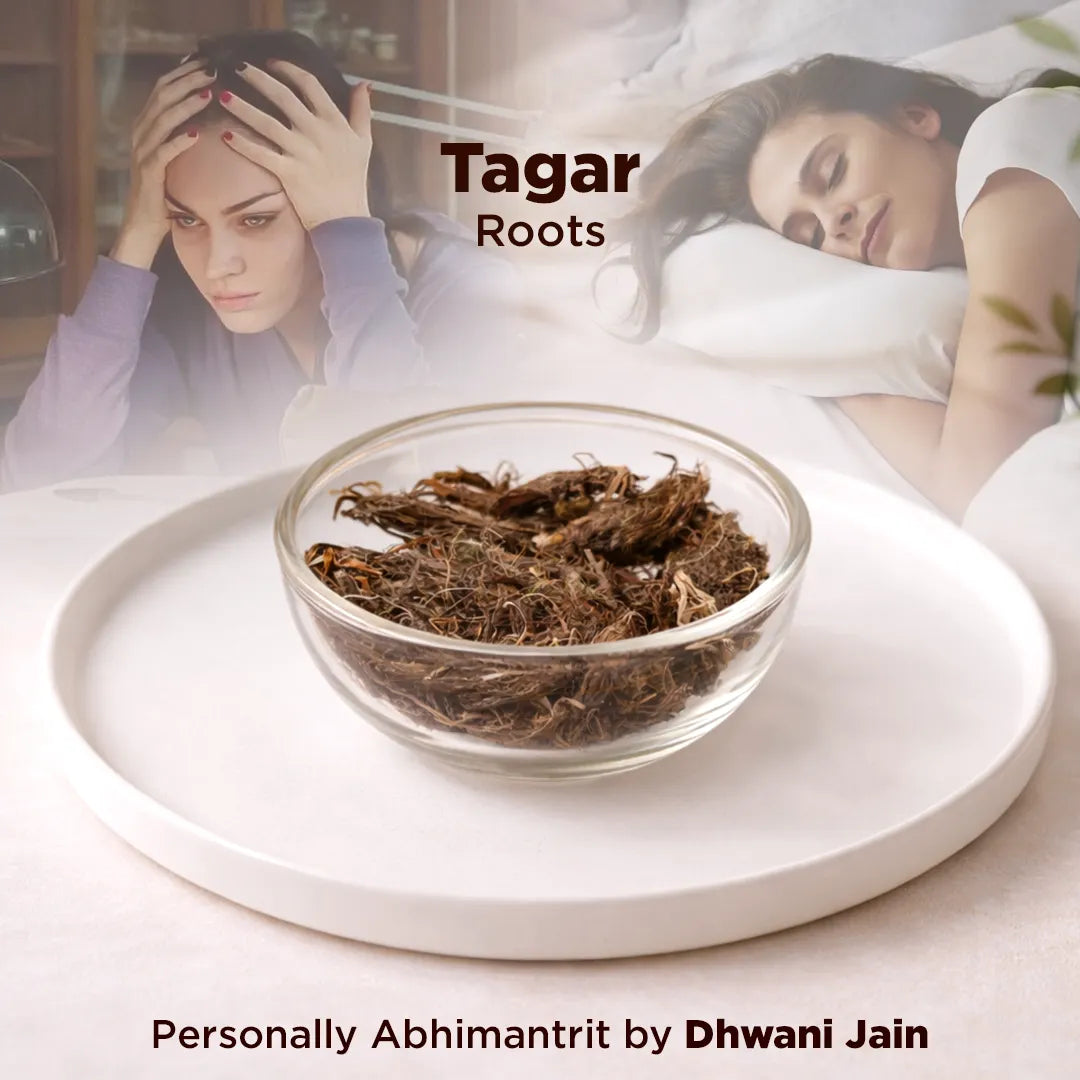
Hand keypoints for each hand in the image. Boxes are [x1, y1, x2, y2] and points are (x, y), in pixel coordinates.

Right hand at [111, 59, 214, 267]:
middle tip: (212, 70)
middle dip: (187, 81)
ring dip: (186, 105)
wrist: (144, 224)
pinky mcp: (149, 173)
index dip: (182, 73)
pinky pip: (163, 153)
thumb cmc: (165, 190)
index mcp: (146, 125)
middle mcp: (141, 133)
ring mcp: (142, 152)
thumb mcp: (174, 157)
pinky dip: (179, 142)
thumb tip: (209, 117)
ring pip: (163, 120)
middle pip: (162, 97)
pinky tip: (196, 134)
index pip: (163, 89)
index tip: (206, 62)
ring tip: (209, 94)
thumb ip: (183, 135)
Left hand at [218, 60, 372, 228]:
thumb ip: (362, 111)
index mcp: (333, 121)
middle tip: (239, 67)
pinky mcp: (288, 172)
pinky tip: (227, 136)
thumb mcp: (364, 141)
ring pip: (265, 122)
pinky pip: (261, 154)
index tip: (271, 63)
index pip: (308, 84)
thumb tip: (363, 84)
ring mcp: (300, 152)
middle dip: (257, 78)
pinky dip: (243, 145)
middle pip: (282, 96)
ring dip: (242, 107)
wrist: (346, 217)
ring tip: (223, 96)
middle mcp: (315, 132)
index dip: (288, 69)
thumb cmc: (354, 179)